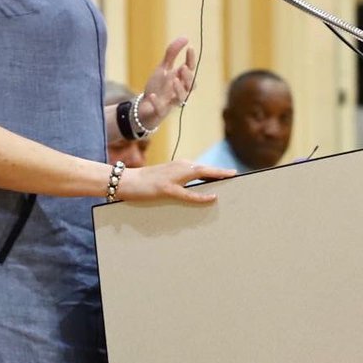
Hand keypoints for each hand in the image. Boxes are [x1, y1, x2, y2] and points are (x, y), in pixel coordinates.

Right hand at [115, 160, 234, 204]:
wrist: (127, 180)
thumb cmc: (146, 181)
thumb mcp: (166, 177)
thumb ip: (180, 179)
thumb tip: (194, 186)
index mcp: (179, 165)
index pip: (202, 167)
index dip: (216, 170)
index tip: (230, 172)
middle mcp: (179, 167)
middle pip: (205, 169)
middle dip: (221, 171)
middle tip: (235, 174)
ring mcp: (173, 177)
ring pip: (200, 175)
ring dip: (215, 177)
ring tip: (229, 179)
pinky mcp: (167, 189)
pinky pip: (188, 193)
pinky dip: (201, 196)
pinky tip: (212, 197)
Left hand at [136, 38, 196, 127]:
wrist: (144, 106)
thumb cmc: (158, 87)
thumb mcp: (163, 68)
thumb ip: (172, 54)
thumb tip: (185, 38)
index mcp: (181, 80)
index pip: (190, 70)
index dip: (191, 60)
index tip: (190, 48)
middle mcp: (179, 91)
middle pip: (190, 86)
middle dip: (188, 77)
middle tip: (182, 68)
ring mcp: (170, 102)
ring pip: (181, 99)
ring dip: (179, 89)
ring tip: (174, 80)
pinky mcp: (160, 111)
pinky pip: (161, 109)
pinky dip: (157, 103)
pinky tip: (152, 95)